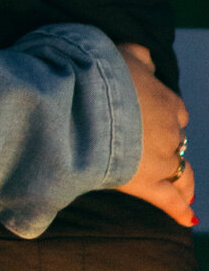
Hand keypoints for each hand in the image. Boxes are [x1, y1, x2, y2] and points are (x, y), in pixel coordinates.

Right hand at [114, 43, 195, 226]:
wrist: (82, 102)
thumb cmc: (98, 74)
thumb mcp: (121, 52)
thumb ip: (139, 56)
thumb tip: (149, 61)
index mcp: (166, 101)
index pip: (175, 110)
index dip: (163, 115)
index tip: (148, 117)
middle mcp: (170, 131)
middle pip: (176, 141)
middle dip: (164, 144)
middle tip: (145, 146)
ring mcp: (161, 159)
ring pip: (181, 171)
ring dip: (182, 178)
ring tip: (184, 189)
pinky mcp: (148, 183)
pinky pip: (170, 200)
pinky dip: (180, 210)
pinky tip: (189, 219)